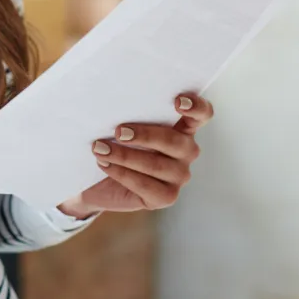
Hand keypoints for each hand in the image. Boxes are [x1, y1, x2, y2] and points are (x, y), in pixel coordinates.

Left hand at [57, 93, 212, 216]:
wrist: (96, 182)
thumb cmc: (112, 146)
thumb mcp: (120, 127)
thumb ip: (127, 114)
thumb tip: (112, 103)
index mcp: (181, 128)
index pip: (202, 114)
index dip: (196, 106)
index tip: (177, 101)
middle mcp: (186, 151)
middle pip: (175, 141)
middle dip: (146, 135)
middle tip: (118, 131)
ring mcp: (178, 176)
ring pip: (157, 165)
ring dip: (125, 156)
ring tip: (100, 149)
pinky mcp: (165, 197)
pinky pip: (145, 185)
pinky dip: (122, 173)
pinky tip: (104, 164)